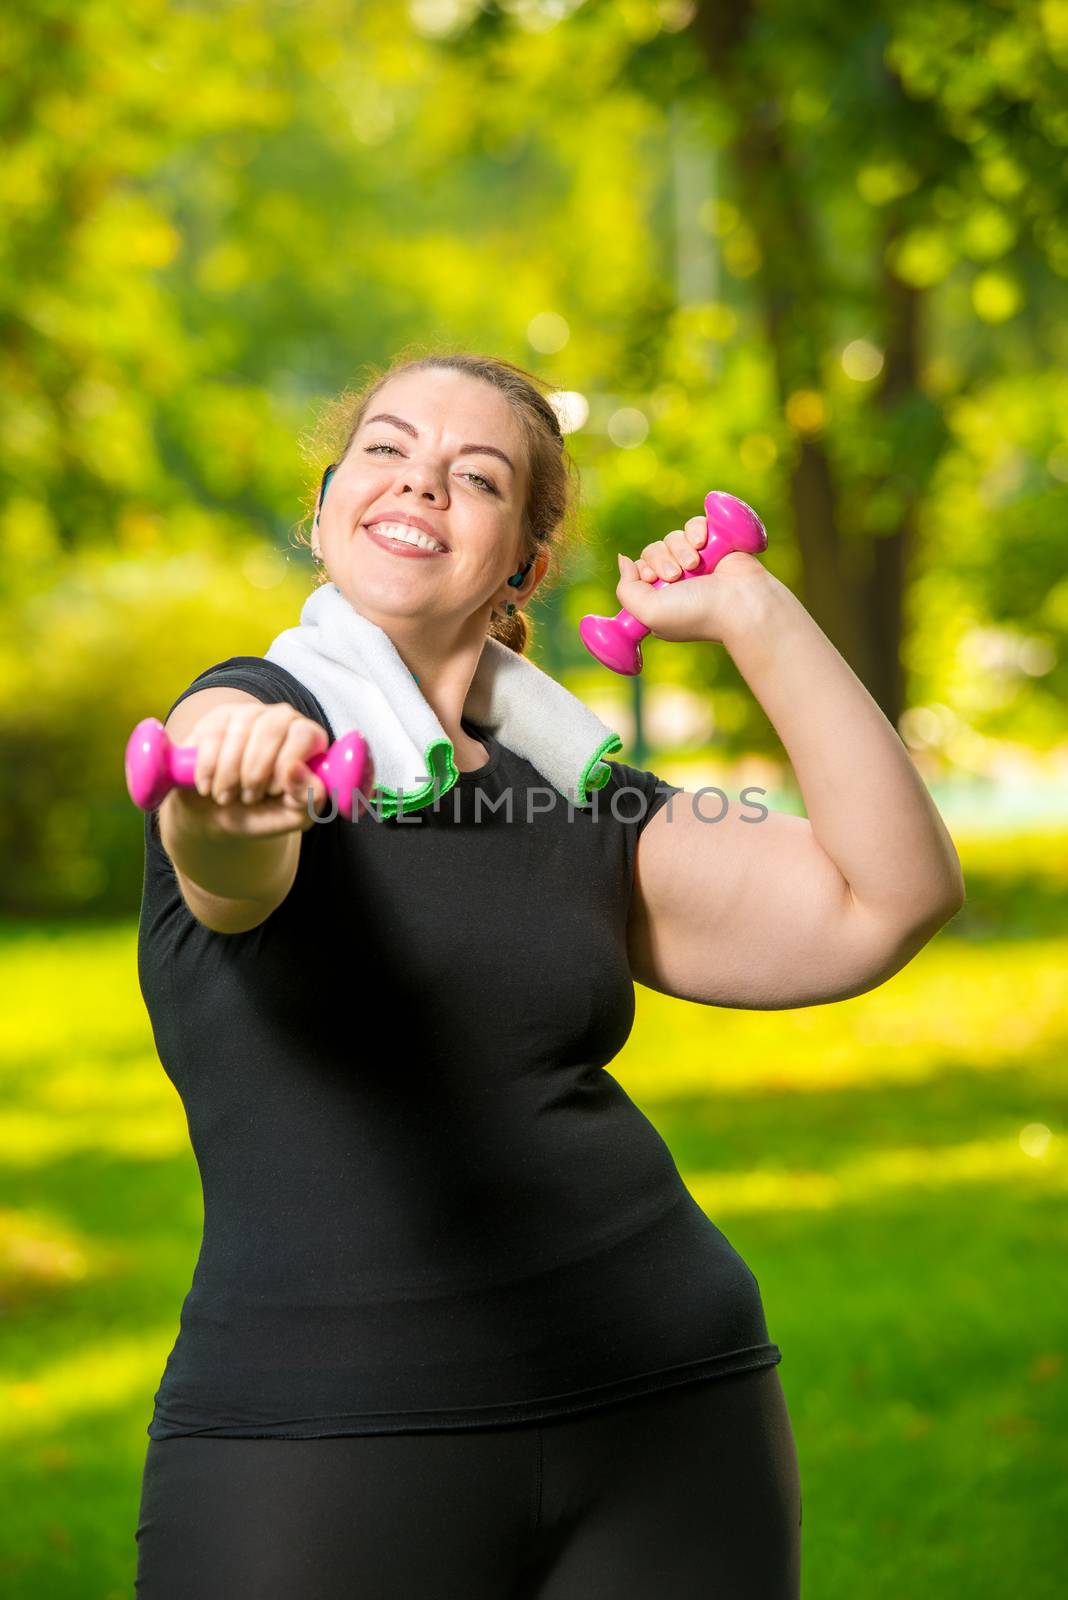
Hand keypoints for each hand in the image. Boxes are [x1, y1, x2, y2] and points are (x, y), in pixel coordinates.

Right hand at [164, 702, 331, 838]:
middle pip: (271, 730)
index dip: (286, 764)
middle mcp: (282, 718)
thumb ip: (308, 797)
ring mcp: (248, 713)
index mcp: (309, 739)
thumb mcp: (291, 815)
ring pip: (239, 732)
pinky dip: (208, 769)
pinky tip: (207, 787)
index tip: (274, 791)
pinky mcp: (217, 718)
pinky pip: (212, 735)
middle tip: (248, 799)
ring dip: (230, 775)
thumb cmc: (262, 813)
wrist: (217, 815)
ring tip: (227, 797)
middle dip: (256, 773)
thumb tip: (296, 770)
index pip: (304, 734)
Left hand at [615, 515, 769, 645]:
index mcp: (662, 598)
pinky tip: (703, 544)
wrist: (740, 602)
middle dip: (661, 560)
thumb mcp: (647, 612)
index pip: (639, 569)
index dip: (643, 570)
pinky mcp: (715, 543)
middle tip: (676, 575)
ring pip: (672, 537)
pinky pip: (694, 524)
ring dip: (680, 549)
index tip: (652, 579)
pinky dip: (695, 530)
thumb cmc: (696, 613)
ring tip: (696, 565)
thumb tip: (624, 560)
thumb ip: (626, 589)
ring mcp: (698, 560)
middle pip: (652, 551)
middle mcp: (679, 579)